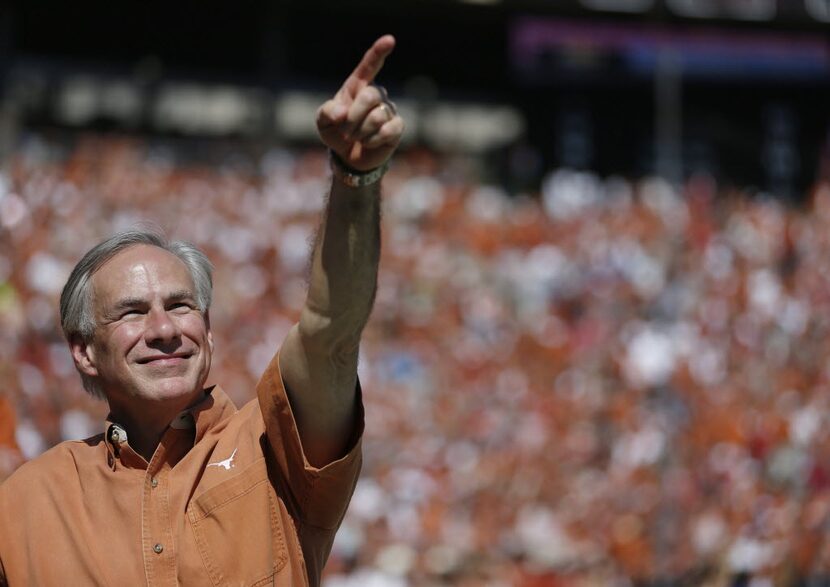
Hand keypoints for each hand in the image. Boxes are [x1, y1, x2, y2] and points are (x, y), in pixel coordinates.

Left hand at [317, 35, 404, 171]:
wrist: (349, 156)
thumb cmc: (336, 132)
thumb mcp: (323, 122)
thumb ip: (327, 112)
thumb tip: (342, 113)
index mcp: (357, 86)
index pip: (370, 65)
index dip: (379, 51)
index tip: (390, 40)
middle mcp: (376, 94)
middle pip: (370, 96)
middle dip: (353, 118)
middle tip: (345, 132)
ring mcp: (388, 110)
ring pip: (377, 117)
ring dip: (361, 132)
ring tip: (356, 138)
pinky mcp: (397, 127)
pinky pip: (388, 130)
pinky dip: (373, 140)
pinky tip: (369, 143)